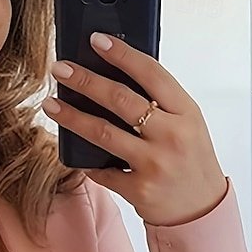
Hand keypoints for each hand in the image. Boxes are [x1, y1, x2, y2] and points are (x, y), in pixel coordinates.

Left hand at [43, 31, 227, 226]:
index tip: (97, 42)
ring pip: (103, 133)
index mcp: (185, 112)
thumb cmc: (189, 160)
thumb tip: (114, 79)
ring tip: (52, 105)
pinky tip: (71, 152)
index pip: (151, 74)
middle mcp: (170, 135)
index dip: (122, 55)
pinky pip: (101, 171)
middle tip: (61, 70)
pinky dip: (85, 162)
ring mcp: (153, 164)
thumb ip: (160, 104)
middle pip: (120, 100)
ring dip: (72, 117)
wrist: (200, 208)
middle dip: (86, 81)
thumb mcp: (187, 125)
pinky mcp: (138, 189)